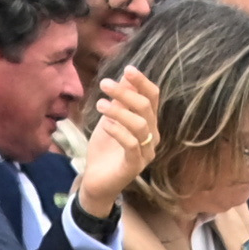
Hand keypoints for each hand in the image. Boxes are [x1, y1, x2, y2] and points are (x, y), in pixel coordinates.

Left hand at [73, 66, 161, 211]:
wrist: (95, 180)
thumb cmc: (105, 148)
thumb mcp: (110, 119)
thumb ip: (120, 101)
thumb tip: (126, 75)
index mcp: (149, 123)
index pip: (152, 97)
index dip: (142, 82)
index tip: (127, 69)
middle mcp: (152, 136)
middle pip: (146, 108)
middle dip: (125, 93)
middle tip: (104, 84)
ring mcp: (146, 152)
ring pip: (140, 125)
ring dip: (119, 111)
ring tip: (99, 105)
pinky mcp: (135, 166)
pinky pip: (131, 145)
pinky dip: (118, 131)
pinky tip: (105, 125)